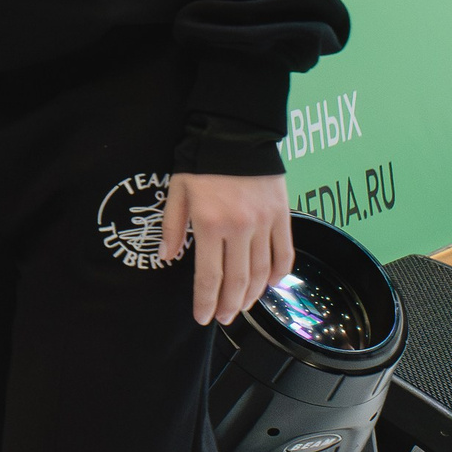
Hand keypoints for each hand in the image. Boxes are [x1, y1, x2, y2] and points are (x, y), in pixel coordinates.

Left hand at [161, 172, 293, 326]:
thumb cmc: (200, 161)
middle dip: (230, 305)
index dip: (206, 300)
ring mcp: (264, 223)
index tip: (203, 317)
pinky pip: (284, 253)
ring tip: (243, 306)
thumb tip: (166, 257)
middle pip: (237, 280)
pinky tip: (269, 284)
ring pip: (262, 272)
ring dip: (253, 294)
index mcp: (209, 224)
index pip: (209, 275)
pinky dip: (279, 273)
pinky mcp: (282, 215)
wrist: (235, 132)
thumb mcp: (176, 190)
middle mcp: (239, 228)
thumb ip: (172, 226)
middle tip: (224, 319)